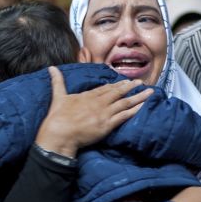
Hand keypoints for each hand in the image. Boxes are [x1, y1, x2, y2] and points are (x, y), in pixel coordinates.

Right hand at [35, 66, 153, 156]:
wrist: (60, 133)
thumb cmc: (57, 117)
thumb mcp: (58, 96)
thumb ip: (58, 81)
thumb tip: (51, 68)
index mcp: (88, 95)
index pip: (105, 88)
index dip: (116, 85)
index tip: (125, 81)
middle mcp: (98, 102)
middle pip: (118, 92)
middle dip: (130, 86)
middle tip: (140, 82)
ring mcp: (104, 113)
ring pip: (124, 103)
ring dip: (138, 97)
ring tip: (149, 92)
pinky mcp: (107, 125)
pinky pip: (124, 116)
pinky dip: (135, 111)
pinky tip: (143, 107)